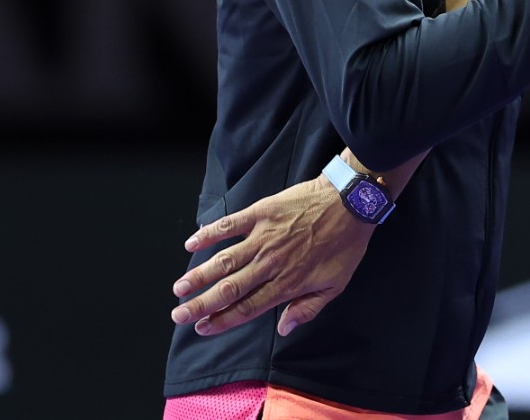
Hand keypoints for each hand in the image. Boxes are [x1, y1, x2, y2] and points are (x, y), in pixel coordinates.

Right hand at [170, 177, 372, 336]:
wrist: (351, 202)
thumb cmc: (345, 244)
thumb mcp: (335, 284)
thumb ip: (308, 308)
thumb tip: (285, 328)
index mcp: (287, 283)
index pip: (247, 308)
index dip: (222, 320)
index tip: (202, 328)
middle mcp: (270, 264)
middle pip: (229, 289)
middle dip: (201, 305)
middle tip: (178, 315)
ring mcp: (263, 237)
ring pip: (223, 261)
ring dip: (198, 276)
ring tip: (179, 288)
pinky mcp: (261, 213)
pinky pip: (229, 225)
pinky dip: (209, 234)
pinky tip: (191, 243)